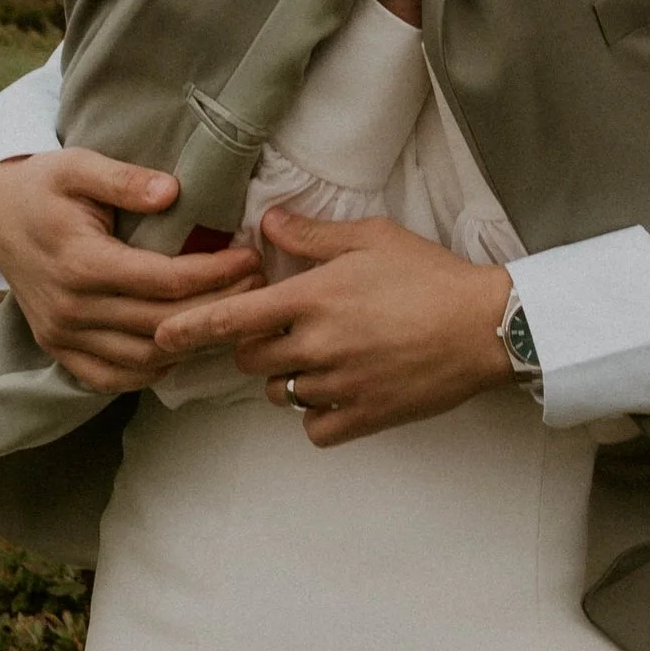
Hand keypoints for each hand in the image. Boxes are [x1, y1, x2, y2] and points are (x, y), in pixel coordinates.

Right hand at [0, 149, 260, 391]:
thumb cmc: (43, 185)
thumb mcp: (77, 165)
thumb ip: (123, 179)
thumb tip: (171, 192)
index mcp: (81, 263)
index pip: (166, 281)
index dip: (216, 274)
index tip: (251, 257)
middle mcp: (71, 308)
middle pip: (163, 323)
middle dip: (218, 307)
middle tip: (257, 286)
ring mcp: (61, 334)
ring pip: (144, 359)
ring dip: (192, 343)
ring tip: (230, 315)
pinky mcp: (57, 348)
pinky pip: (110, 378)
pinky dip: (149, 371)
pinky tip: (180, 347)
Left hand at [151, 208, 513, 444]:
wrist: (487, 326)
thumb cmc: (431, 275)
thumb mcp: (372, 239)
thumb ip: (312, 236)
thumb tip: (266, 223)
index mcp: (313, 299)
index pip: (231, 318)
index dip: (189, 329)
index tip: (162, 337)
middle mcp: (318, 345)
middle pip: (251, 361)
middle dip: (256, 348)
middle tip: (285, 333)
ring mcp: (340, 385)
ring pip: (282, 394)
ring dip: (289, 380)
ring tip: (323, 359)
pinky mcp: (365, 417)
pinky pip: (314, 428)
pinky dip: (318, 415)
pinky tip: (338, 394)